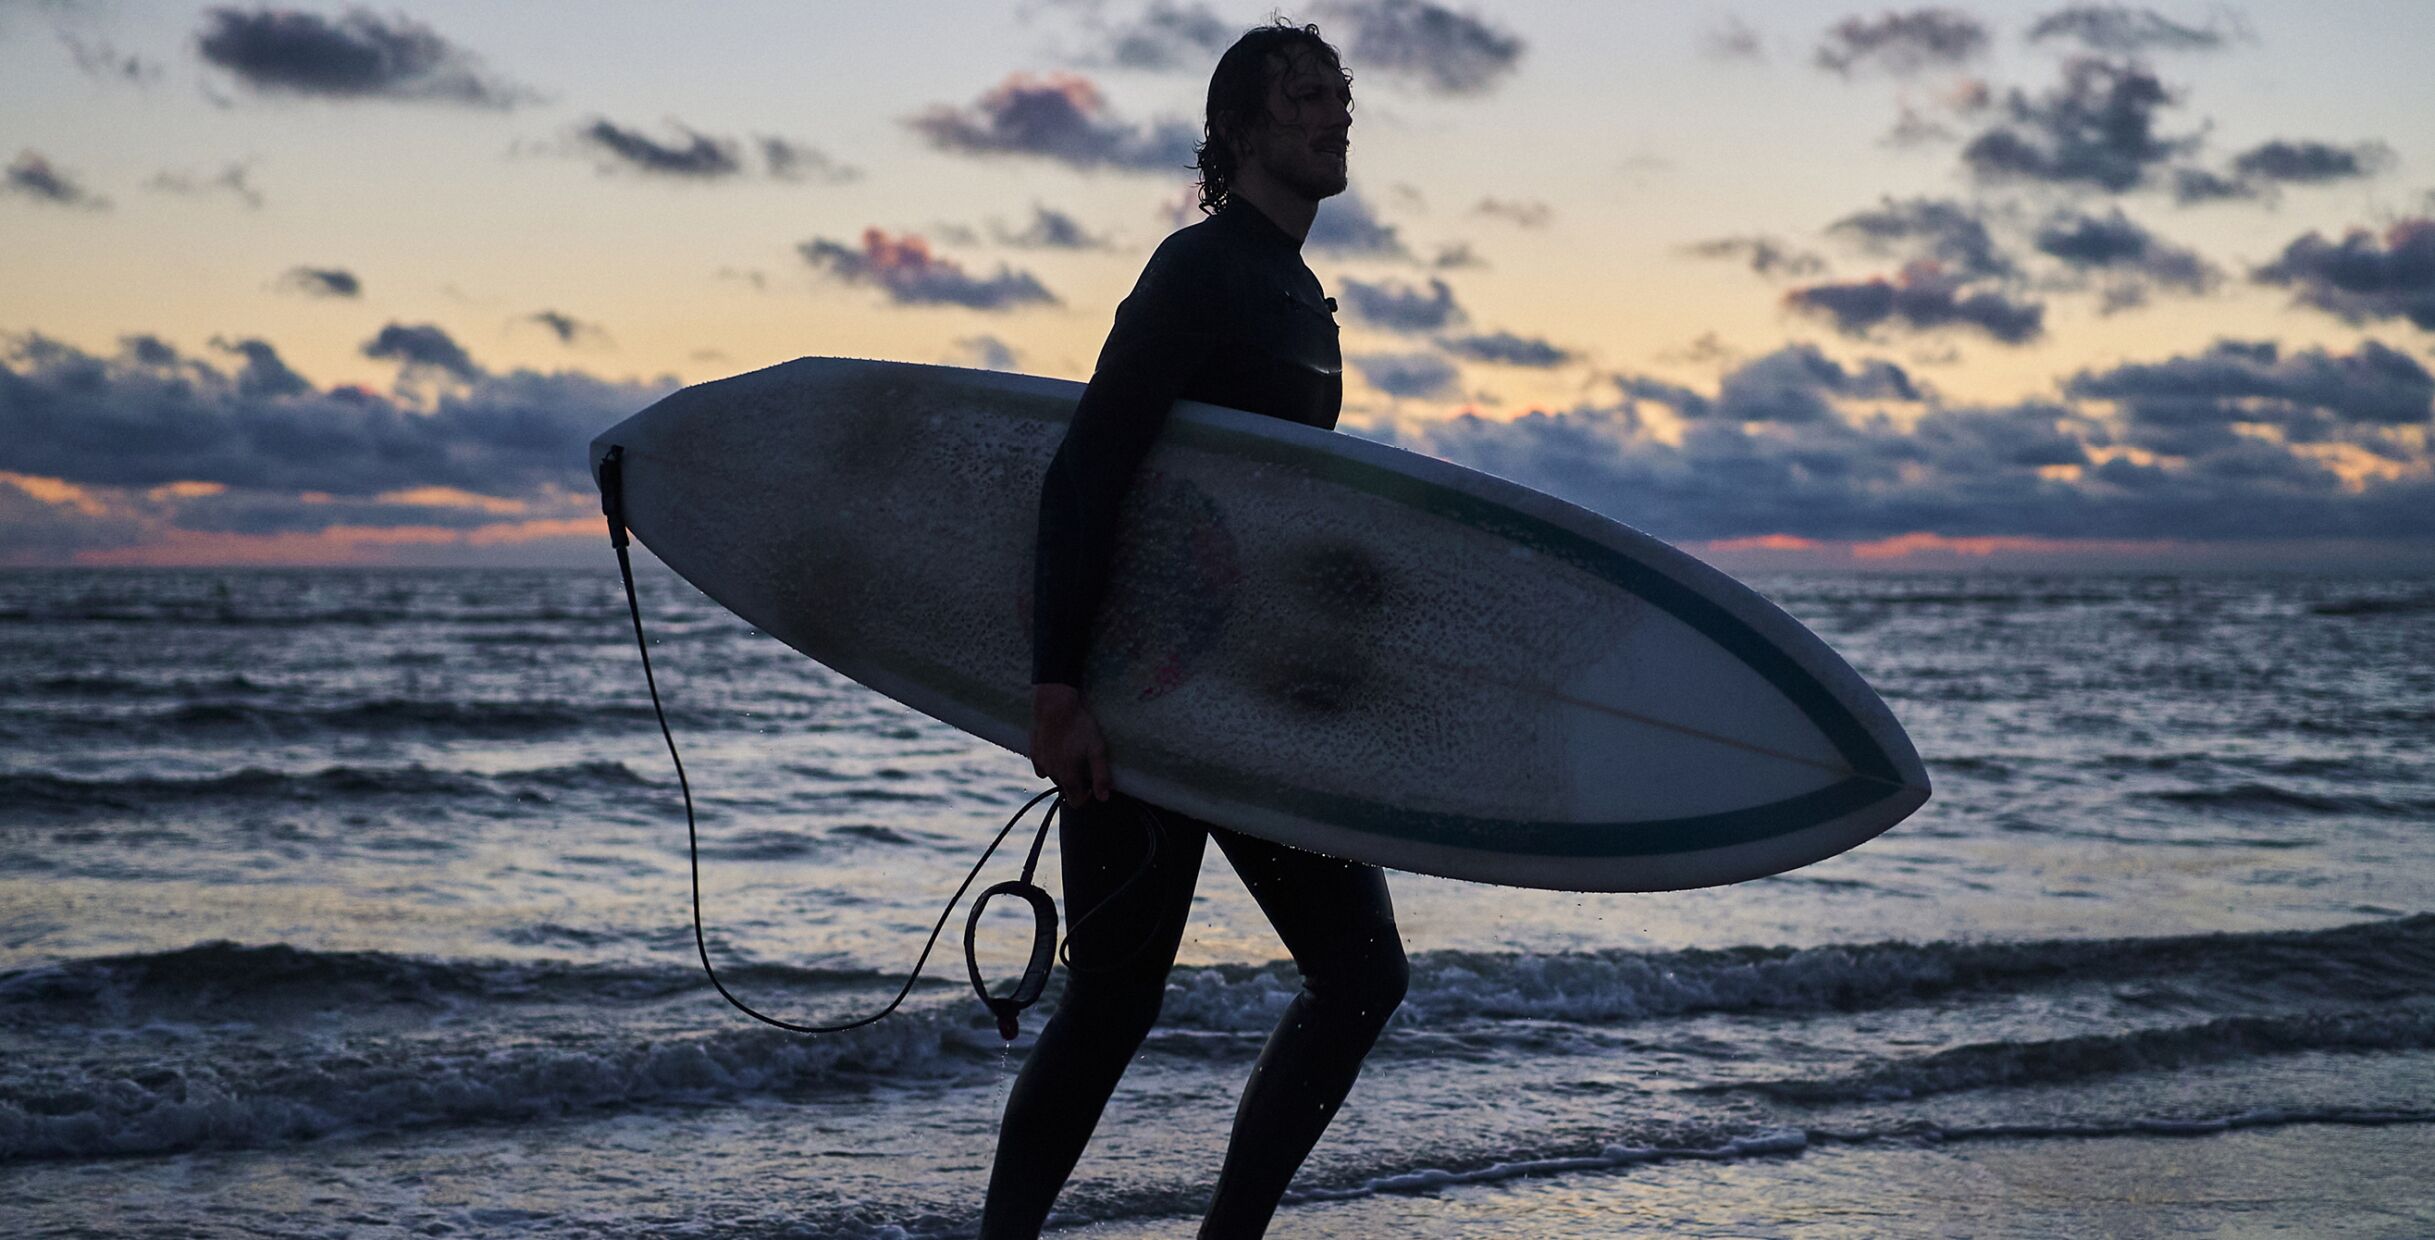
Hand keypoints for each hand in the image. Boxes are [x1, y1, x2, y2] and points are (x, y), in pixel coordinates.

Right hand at [1030, 683, 1111, 801]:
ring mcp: (1041, 763)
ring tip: (1073, 752)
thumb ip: (1101, 776)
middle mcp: (1052, 773)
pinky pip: (1042, 767)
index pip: (1075, 801)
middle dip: (1076, 782)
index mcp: (1068, 776)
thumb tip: (1104, 798)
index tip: (1093, 783)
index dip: (1086, 796)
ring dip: (1063, 772)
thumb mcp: (1097, 750)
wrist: (1056, 705)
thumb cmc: (1080, 726)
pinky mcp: (1033, 752)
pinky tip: (1058, 751)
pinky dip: (1050, 764)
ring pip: (1054, 777)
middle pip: (1066, 788)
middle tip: (1085, 762)